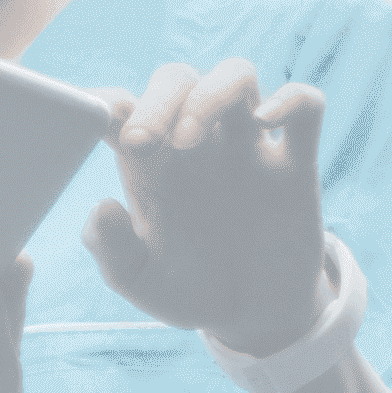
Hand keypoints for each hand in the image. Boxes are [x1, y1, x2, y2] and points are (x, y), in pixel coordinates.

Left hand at [84, 62, 329, 354]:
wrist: (254, 316)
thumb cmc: (190, 290)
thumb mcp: (141, 281)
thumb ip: (113, 251)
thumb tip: (101, 208)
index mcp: (151, 165)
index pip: (122, 110)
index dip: (100, 103)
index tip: (85, 120)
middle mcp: (198, 145)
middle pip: (179, 79)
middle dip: (157, 97)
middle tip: (140, 140)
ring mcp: (248, 147)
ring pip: (237, 76)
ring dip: (210, 93)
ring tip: (188, 139)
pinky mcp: (295, 162)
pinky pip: (306, 106)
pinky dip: (291, 100)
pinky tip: (266, 123)